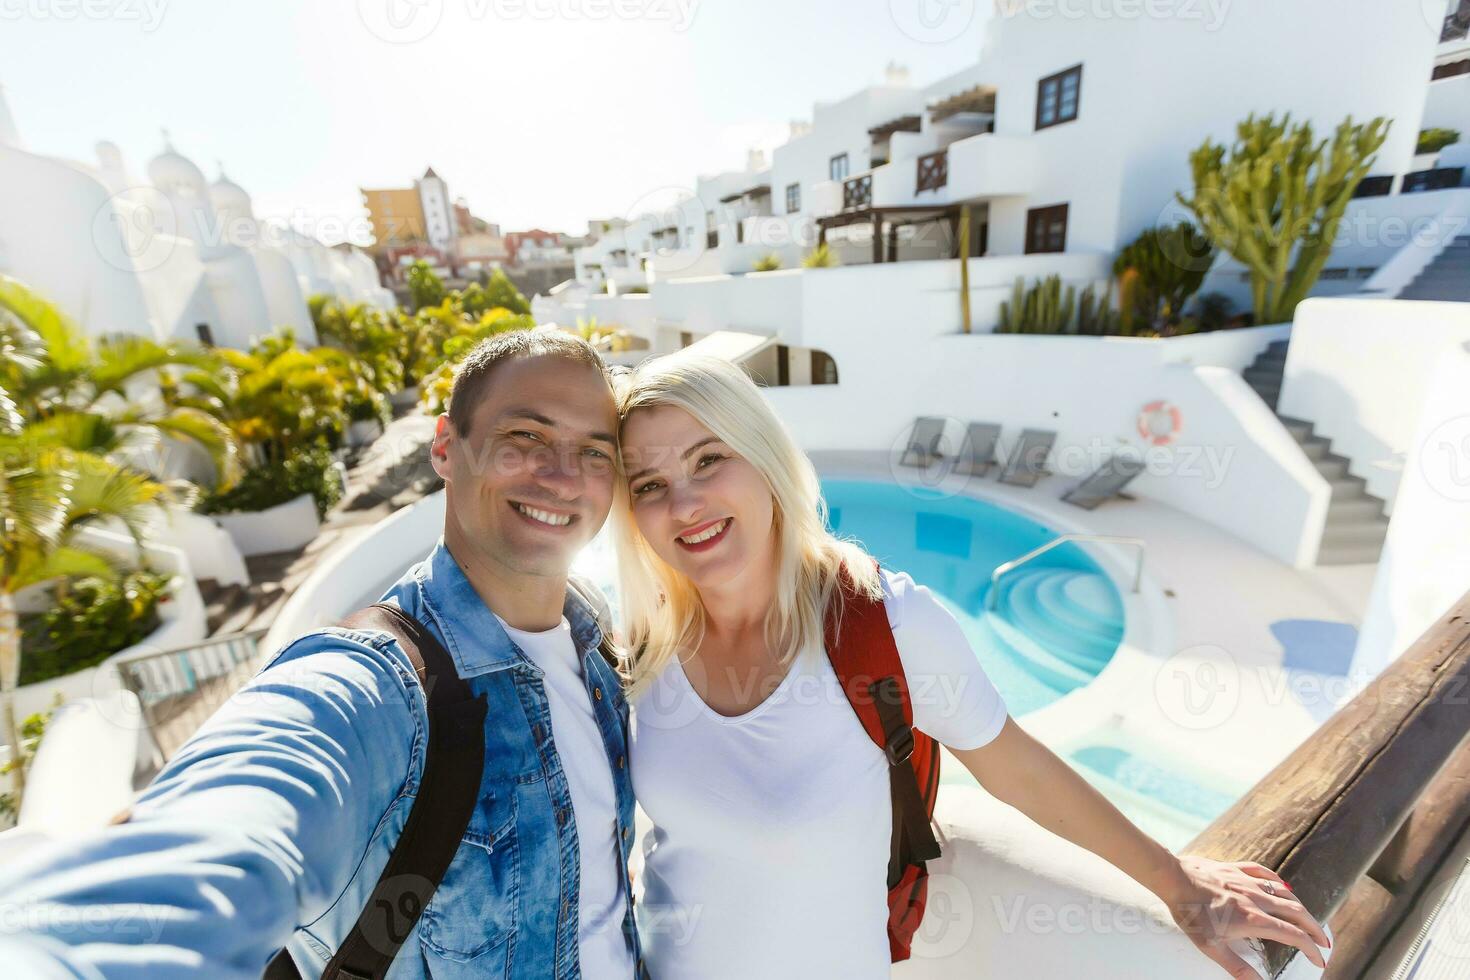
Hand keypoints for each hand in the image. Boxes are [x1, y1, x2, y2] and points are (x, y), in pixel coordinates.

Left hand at [1164, 855, 1330, 977]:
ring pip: (1284, 892)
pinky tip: (1282, 886)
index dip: (1311, 949)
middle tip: (1324, 941)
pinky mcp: (1236, 869)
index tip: (1319, 960)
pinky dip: (1278, 882)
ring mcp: (1247, 881)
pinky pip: (1264, 873)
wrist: (1172, 879)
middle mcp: (1257, 899)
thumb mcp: (1211, 947)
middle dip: (1315, 928)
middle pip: (1297, 912)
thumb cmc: (1190, 914)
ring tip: (1307, 919)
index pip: (1294, 935)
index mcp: (1254, 919)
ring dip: (1300, 906)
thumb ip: (1238, 967)